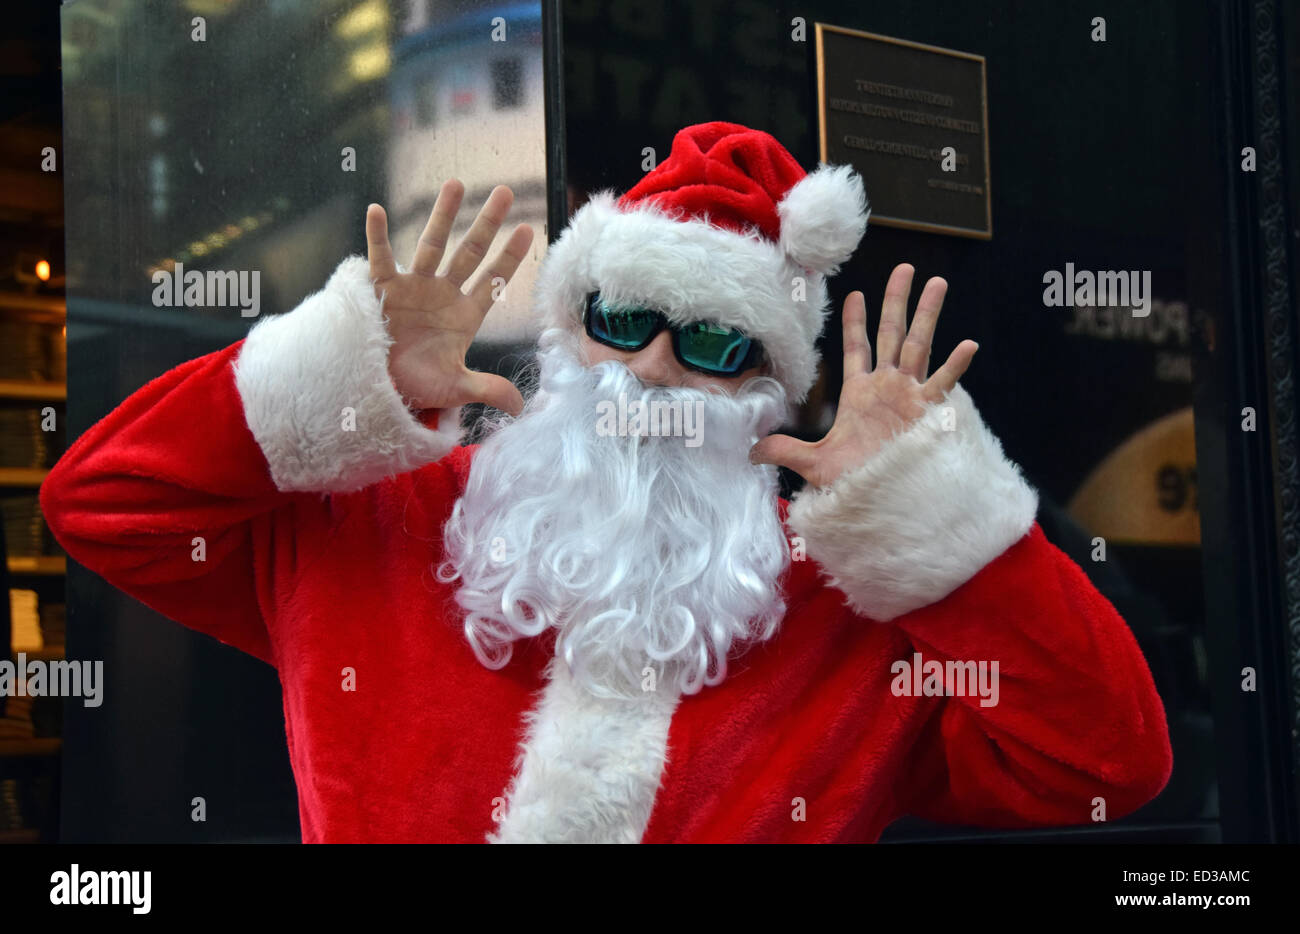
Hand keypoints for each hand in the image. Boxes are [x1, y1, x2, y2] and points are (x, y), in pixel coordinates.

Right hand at [366, 179, 533, 414]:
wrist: (378, 387)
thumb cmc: (418, 385)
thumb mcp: (455, 388)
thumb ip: (487, 389)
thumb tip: (520, 407)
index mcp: (464, 315)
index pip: (493, 281)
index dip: (510, 258)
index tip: (528, 230)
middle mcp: (441, 294)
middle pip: (469, 253)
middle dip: (487, 224)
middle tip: (506, 192)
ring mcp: (412, 288)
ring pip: (431, 245)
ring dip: (443, 216)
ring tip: (457, 183)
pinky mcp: (382, 290)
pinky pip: (380, 259)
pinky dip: (376, 236)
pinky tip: (376, 209)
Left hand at [750, 263, 977, 488]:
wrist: (880, 501)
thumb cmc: (853, 482)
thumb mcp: (814, 463)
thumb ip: (786, 451)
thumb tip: (751, 451)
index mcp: (860, 393)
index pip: (857, 348)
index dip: (855, 321)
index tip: (854, 293)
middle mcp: (887, 387)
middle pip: (893, 334)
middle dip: (897, 301)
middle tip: (905, 268)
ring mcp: (910, 396)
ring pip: (919, 346)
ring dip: (928, 315)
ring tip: (937, 283)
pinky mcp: (927, 412)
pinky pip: (942, 385)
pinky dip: (955, 366)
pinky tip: (967, 344)